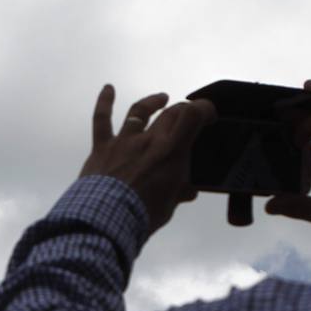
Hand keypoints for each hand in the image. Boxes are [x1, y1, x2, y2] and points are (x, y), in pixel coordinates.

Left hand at [81, 85, 215, 234]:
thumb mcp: (169, 205)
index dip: (204, 108)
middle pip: (170, 113)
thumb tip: (189, 190)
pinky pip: (101, 120)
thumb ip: (180, 192)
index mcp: (171, 152)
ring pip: (139, 111)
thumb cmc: (141, 216)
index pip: (192, 115)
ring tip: (161, 98)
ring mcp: (124, 142)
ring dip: (152, 102)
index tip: (208, 115)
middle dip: (183, 111)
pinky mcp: (102, 148)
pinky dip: (104, 103)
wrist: (104, 221)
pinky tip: (108, 88)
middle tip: (188, 118)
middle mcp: (148, 140)